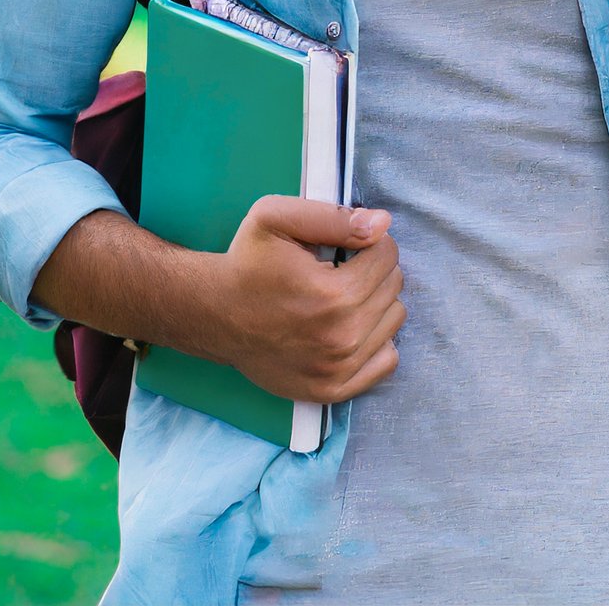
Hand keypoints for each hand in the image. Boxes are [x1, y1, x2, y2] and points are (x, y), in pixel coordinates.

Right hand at [208, 197, 406, 404]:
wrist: (213, 314)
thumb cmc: (247, 262)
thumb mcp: (277, 219)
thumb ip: (334, 218)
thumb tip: (382, 224)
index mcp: (333, 294)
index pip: (388, 255)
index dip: (370, 242)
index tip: (347, 246)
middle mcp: (341, 336)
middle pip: (393, 286)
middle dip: (373, 269)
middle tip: (341, 268)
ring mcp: (339, 368)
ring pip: (394, 320)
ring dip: (376, 302)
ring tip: (343, 295)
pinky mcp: (333, 390)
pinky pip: (386, 361)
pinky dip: (376, 340)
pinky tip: (350, 325)